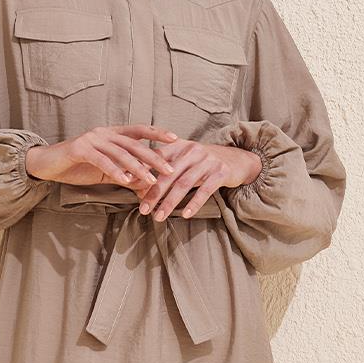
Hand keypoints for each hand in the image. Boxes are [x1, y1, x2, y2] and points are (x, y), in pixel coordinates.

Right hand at [26, 125, 178, 192]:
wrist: (48, 165)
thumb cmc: (78, 167)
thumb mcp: (106, 172)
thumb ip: (127, 175)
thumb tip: (150, 184)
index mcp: (111, 134)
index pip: (139, 130)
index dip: (157, 133)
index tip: (176, 139)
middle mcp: (104, 132)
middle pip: (134, 143)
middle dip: (154, 156)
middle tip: (169, 169)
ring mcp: (91, 138)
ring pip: (120, 152)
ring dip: (138, 167)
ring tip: (151, 180)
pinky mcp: (79, 148)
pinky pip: (101, 160)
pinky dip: (115, 170)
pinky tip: (125, 180)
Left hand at [139, 140, 262, 219]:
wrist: (236, 159)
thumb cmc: (202, 163)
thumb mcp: (183, 159)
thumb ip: (164, 168)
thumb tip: (138, 187)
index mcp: (179, 145)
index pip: (156, 158)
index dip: (142, 171)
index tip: (127, 185)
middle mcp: (192, 150)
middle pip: (168, 174)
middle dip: (154, 193)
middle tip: (142, 209)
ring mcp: (207, 161)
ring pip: (184, 184)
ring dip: (170, 202)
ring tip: (159, 217)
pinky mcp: (220, 172)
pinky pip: (205, 190)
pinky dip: (194, 203)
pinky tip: (185, 215)